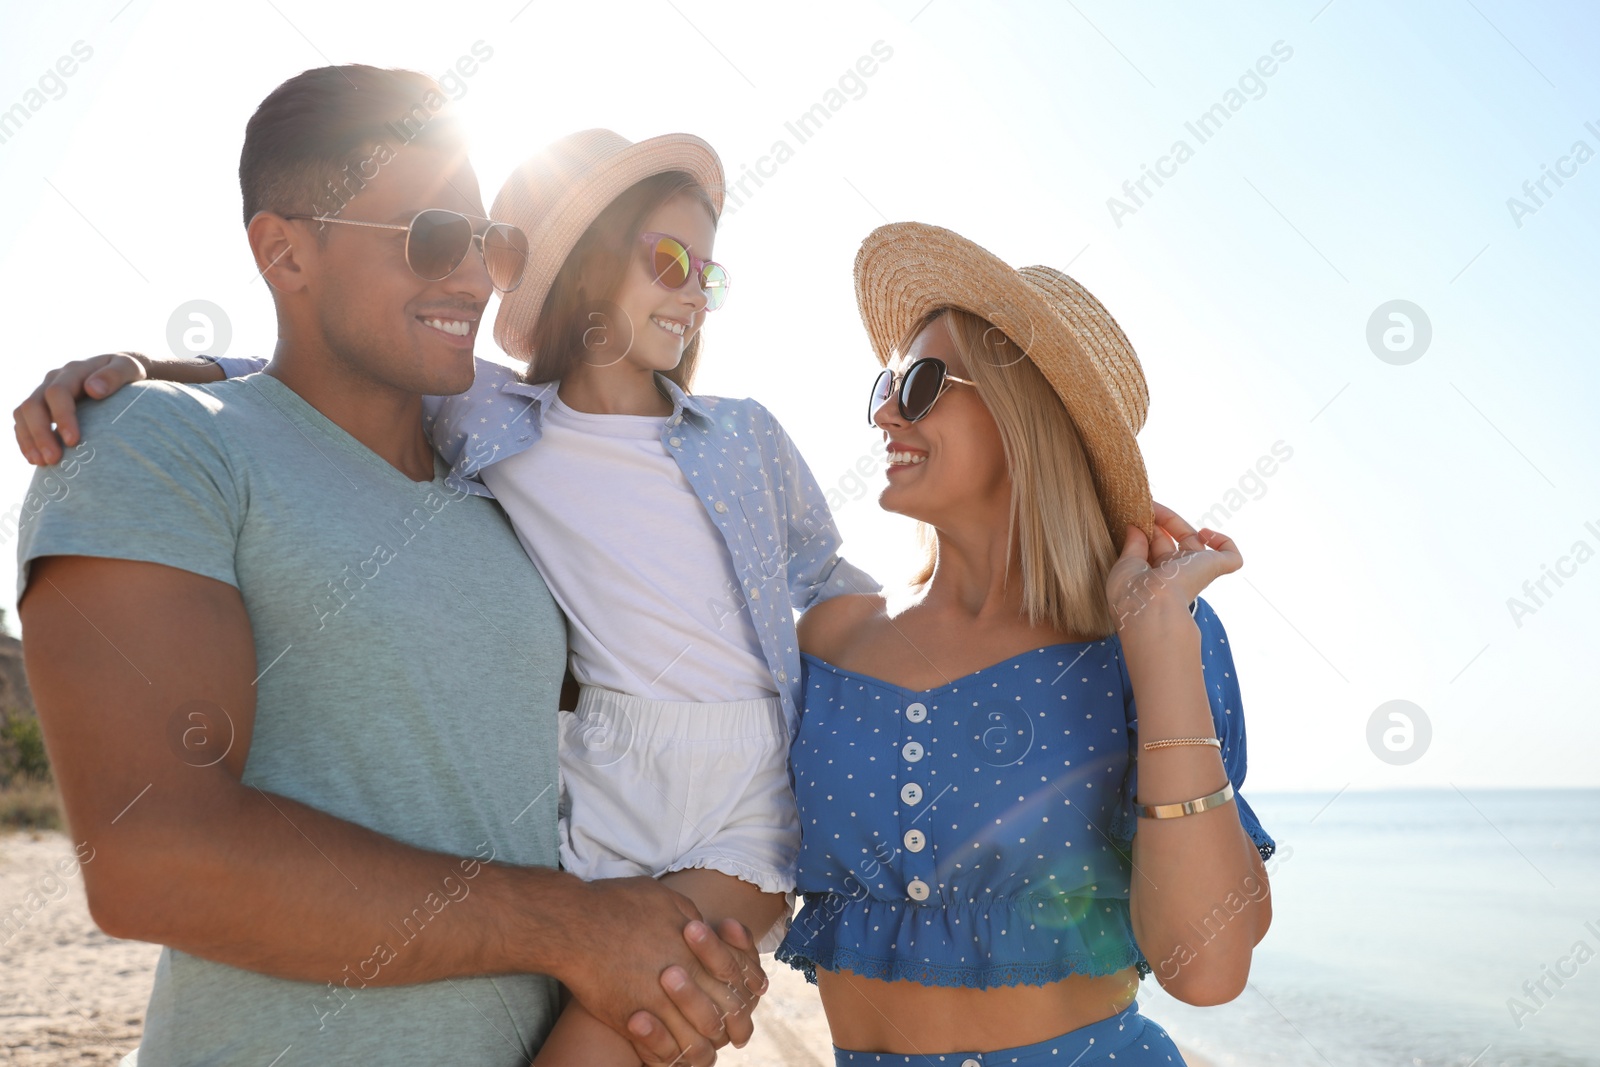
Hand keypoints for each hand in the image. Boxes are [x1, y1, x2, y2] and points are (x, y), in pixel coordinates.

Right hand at [13, 352, 146, 464]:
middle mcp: (54, 380)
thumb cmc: (130, 374)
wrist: (123, 372)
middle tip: (54, 459)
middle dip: (40, 433)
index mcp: (74, 371)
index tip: (73, 441)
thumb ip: (115, 375)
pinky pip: (24, 423)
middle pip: (33, 405)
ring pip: (23, 415)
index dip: (62, 417)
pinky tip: (37, 460)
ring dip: (29, 440)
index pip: (57, 392)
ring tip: (42, 463)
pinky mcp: (43, 407)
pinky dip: (27, 441)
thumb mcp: (129, 368)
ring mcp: (45, 393)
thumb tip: (93, 390)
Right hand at [559, 878, 765, 1065]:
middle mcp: (683, 982)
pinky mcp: (630, 1021)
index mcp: (697, 953)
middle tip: (724, 1031)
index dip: (742, 993)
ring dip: (699, 1048)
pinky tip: (665, 1050)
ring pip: (695, 1043)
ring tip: (696, 1046)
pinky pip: (661, 1053)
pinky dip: (667, 1056)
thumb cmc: (617, 903)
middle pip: (721, 1018)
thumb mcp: (667, 900)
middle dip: (727, 1027)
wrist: (572, 923)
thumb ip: (692, 917)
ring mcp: (656, 1005)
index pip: (737, 983)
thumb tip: (706, 931)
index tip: (737, 998)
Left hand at [1106, 501, 1240, 634]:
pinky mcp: (1213, 568)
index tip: (1134, 515)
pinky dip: (1224, 541)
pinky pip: (1232, 557)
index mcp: (1156, 577)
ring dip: (1178, 522)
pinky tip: (1205, 533)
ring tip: (1157, 510)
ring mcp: (1196, 570)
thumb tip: (1135, 527)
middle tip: (1144, 507)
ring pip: (1197, 541)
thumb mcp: (1125, 566)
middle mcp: (1177, 573)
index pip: (1156, 547)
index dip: (1148, 530)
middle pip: (1174, 540)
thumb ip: (1133, 546)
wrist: (1150, 608)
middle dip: (1160, 522)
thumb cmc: (1132, 593)